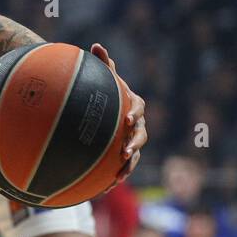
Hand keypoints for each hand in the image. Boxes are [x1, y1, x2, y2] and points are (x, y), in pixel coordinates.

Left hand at [90, 43, 145, 181]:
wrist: (104, 110)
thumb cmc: (104, 92)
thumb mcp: (104, 79)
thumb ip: (102, 65)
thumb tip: (96, 45)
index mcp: (134, 106)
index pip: (138, 109)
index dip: (135, 114)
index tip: (127, 119)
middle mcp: (137, 125)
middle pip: (141, 136)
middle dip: (134, 145)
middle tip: (125, 152)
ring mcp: (132, 141)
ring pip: (135, 156)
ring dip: (128, 167)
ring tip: (119, 177)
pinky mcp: (122, 156)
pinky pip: (121, 168)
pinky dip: (114, 177)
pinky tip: (103, 190)